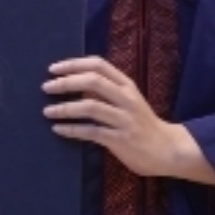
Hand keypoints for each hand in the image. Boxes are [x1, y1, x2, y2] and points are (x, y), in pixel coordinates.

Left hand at [43, 56, 214, 184]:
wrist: (168, 150)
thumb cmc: (142, 123)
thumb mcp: (127, 100)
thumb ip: (105, 91)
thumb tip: (73, 82)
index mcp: (127, 85)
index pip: (98, 65)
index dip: (73, 64)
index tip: (53, 69)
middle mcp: (127, 98)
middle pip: (92, 81)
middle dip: (66, 83)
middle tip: (46, 87)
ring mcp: (125, 119)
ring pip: (90, 106)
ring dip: (65, 108)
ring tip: (47, 111)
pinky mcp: (121, 140)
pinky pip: (92, 132)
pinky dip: (72, 130)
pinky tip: (58, 129)